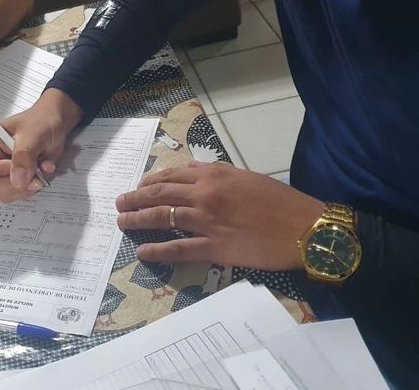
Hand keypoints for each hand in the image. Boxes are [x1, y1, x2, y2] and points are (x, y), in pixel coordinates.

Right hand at [0, 88, 82, 202]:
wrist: (55, 124)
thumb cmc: (40, 121)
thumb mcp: (33, 133)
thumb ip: (24, 156)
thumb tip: (18, 180)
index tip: (17, 166)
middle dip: (11, 185)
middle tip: (31, 174)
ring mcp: (2, 175)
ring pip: (3, 195)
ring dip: (25, 188)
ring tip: (39, 169)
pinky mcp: (15, 182)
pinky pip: (18, 196)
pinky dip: (32, 188)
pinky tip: (41, 173)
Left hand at [115, 161, 324, 270]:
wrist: (306, 228)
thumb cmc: (280, 202)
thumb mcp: (246, 177)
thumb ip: (216, 174)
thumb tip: (192, 173)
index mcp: (214, 176)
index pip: (170, 176)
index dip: (148, 182)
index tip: (138, 187)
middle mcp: (205, 195)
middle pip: (159, 194)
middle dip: (134, 198)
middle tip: (119, 203)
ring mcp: (207, 221)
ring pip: (162, 217)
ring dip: (137, 220)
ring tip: (122, 222)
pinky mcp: (214, 247)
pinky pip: (178, 248)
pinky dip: (157, 250)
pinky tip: (142, 252)